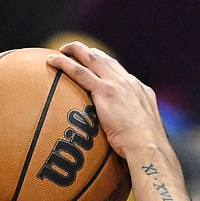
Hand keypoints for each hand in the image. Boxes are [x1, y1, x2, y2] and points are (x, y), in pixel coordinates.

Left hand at [48, 42, 175, 169]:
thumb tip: (122, 142)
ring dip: (76, 51)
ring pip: (92, 59)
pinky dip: (64, 64)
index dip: (105, 65)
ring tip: (62, 50)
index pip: (120, 73)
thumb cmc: (145, 150)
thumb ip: (131, 130)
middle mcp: (129, 82)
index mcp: (140, 90)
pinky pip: (80, 72)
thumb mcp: (142, 135)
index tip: (95, 64)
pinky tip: (51, 61)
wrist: (148, 146)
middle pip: (106, 60)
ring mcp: (117, 84)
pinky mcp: (105, 91)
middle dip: (90, 52)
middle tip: (75, 50)